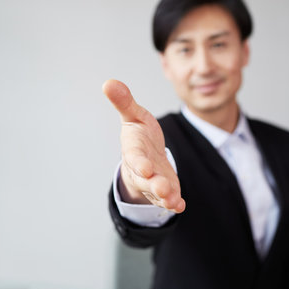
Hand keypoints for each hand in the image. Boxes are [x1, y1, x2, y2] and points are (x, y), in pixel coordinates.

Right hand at [103, 79, 184, 212]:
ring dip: (164, 197)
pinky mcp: (166, 189)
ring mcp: (153, 181)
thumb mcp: (134, 115)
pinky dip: (174, 202)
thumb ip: (124, 102)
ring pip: (157, 192)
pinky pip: (169, 198)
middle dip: (153, 184)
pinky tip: (180, 205)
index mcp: (133, 150)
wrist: (146, 155)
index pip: (134, 157)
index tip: (145, 167)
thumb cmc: (140, 135)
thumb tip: (108, 82)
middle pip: (145, 179)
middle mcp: (141, 169)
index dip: (139, 162)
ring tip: (173, 201)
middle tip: (162, 189)